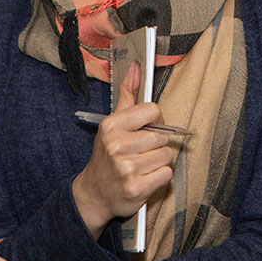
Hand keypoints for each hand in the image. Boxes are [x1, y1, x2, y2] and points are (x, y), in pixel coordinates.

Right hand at [71, 61, 177, 237]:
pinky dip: (160, 177)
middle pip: (162, 136)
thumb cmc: (108, 155)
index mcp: (111, 126)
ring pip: (167, 155)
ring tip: (141, 166)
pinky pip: (167, 174)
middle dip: (156, 145)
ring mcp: (126, 169)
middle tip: (140, 153)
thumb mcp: (113, 123)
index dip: (155, 121)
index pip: (153, 111)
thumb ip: (128, 94)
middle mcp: (117, 146)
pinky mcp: (137, 189)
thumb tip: (137, 65)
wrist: (94, 194)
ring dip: (158, 161)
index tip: (145, 130)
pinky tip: (144, 178)